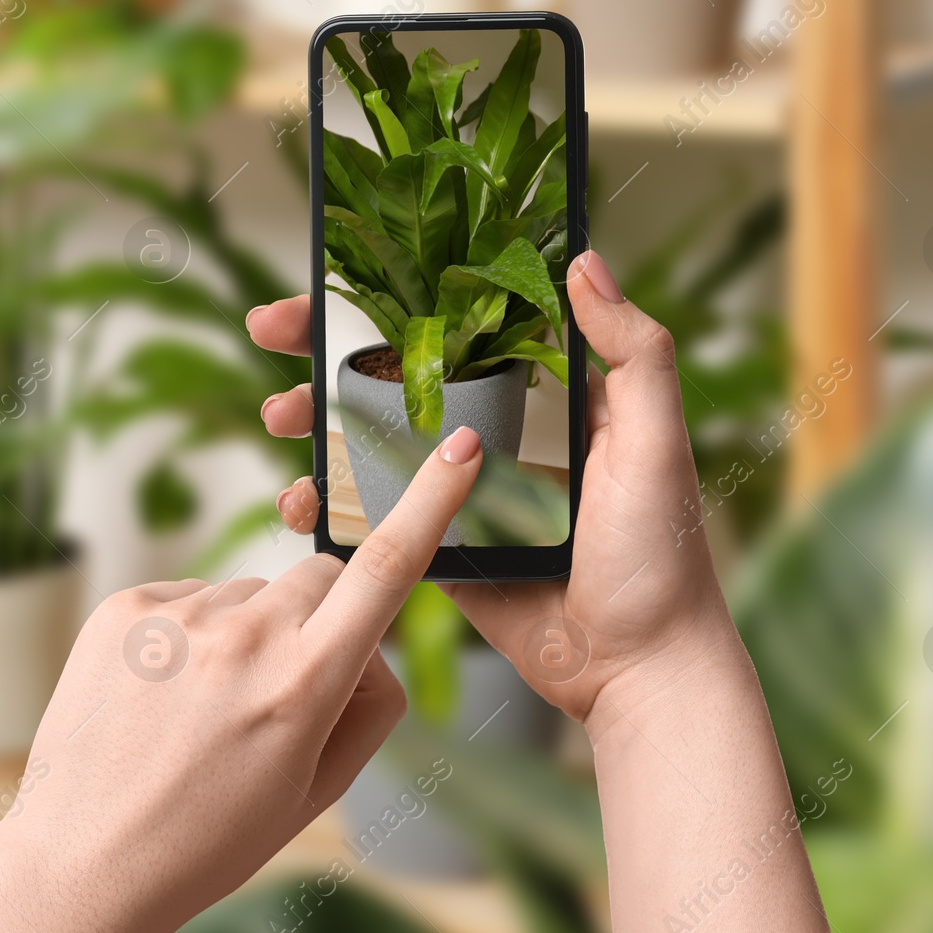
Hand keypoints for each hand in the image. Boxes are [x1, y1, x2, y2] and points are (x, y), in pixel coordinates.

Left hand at [0, 428, 483, 932]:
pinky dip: (192, 636)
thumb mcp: (317, 790)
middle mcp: (244, 635)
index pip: (387, 569)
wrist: (84, 863)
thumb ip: (369, 705)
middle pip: (321, 577)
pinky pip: (191, 598)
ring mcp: (177, 616)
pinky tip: (165, 697)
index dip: (432, 501)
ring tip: (203, 711)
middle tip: (283, 689)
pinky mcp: (124, 607)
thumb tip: (373, 643)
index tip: (458, 447)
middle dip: (323, 616)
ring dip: (248, 632)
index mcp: (304, 683)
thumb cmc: (209, 838)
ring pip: (252, 592)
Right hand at [248, 251, 742, 729]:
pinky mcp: (435, 553)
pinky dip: (325, 507)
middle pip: (393, 378)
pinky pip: (370, 520)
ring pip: (368, 445)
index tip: (336, 275)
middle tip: (270, 330)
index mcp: (540, 400)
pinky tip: (297, 500)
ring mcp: (456, 496)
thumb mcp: (655, 442)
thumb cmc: (662, 557)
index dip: (396, 300)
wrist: (639, 672)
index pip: (455, 327)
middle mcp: (491, 437)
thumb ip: (634, 355)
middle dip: (324, 352)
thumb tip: (586, 261)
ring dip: (313, 424)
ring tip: (277, 418)